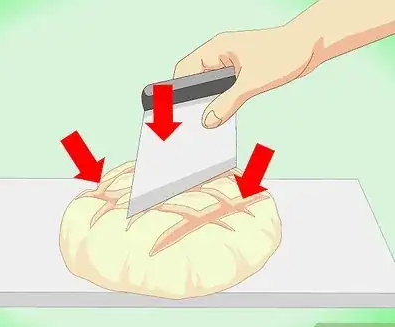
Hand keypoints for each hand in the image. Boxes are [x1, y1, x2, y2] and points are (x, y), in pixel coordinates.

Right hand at [173, 26, 316, 128]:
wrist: (311, 45)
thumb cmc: (284, 53)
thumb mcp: (252, 82)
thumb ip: (227, 102)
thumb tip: (207, 122)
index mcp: (216, 48)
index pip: (184, 69)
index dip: (176, 90)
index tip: (173, 110)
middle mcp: (219, 54)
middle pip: (194, 79)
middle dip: (192, 100)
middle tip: (191, 122)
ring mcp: (230, 63)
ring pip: (209, 86)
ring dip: (209, 102)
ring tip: (207, 121)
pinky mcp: (241, 72)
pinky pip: (223, 89)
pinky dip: (221, 101)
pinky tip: (223, 114)